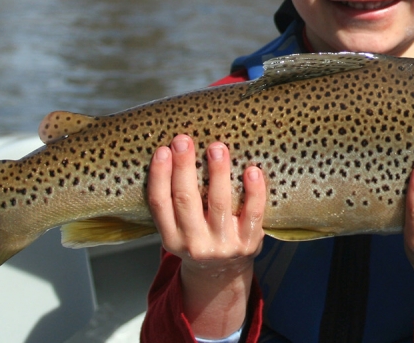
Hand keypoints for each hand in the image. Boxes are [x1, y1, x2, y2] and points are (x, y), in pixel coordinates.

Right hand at [147, 135, 266, 338]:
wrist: (222, 274)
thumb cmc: (199, 239)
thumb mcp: (178, 230)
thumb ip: (174, 202)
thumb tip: (173, 151)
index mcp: (171, 238)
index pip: (159, 204)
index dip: (159, 176)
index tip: (162, 150)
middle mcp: (194, 244)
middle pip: (186, 200)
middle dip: (184, 167)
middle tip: (184, 140)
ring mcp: (223, 244)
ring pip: (219, 203)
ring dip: (217, 172)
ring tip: (216, 147)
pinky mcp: (248, 243)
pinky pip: (252, 213)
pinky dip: (254, 191)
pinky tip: (252, 170)